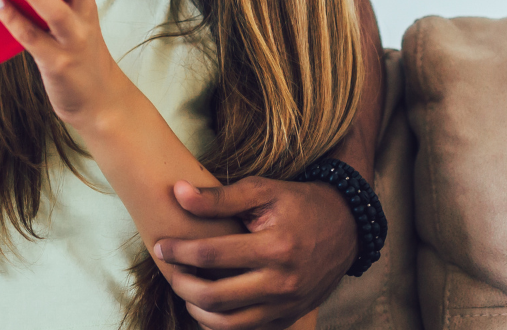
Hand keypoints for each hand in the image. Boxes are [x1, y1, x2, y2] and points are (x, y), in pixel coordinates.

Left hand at [153, 176, 358, 329]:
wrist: (346, 226)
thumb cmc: (299, 203)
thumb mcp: (263, 190)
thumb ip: (219, 196)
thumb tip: (177, 193)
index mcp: (275, 247)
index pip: (211, 254)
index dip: (179, 252)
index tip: (160, 246)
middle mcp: (282, 282)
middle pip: (214, 296)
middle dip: (181, 284)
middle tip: (169, 270)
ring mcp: (287, 305)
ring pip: (228, 323)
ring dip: (196, 309)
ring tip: (185, 289)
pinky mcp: (290, 317)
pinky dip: (220, 323)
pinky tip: (208, 304)